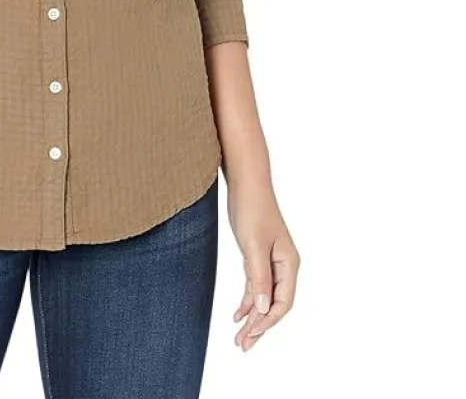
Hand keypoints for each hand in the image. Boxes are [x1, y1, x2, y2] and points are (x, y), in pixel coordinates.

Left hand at [226, 179, 299, 351]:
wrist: (246, 181)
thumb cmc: (252, 208)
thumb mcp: (253, 245)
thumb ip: (258, 277)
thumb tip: (261, 309)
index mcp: (289, 263)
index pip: (282, 303)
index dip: (267, 322)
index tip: (251, 335)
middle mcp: (284, 265)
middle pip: (274, 304)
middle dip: (260, 326)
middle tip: (243, 346)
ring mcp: (272, 260)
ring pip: (263, 297)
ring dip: (252, 317)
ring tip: (240, 338)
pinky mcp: (259, 255)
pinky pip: (255, 285)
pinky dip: (247, 300)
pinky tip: (238, 314)